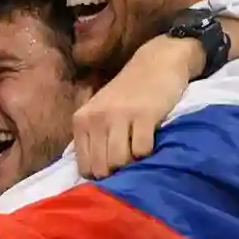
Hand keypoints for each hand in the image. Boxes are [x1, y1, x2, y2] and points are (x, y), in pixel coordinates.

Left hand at [72, 36, 204, 178]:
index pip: (84, 166)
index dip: (99, 173)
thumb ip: (93, 138)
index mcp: (81, 120)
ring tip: (138, 153)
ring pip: (119, 162)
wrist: (157, 62)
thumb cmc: (127, 93)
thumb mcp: (100, 111)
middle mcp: (96, 118)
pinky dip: (148, 153)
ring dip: (132, 164)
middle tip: (128, 164)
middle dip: (116, 173)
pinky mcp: (145, 115)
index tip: (112, 169)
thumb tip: (94, 176)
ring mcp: (120, 116)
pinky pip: (142, 151)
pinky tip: (150, 141)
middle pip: (102, 168)